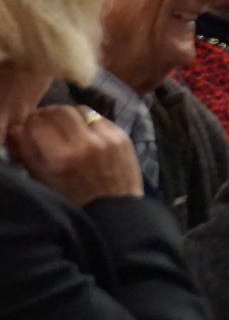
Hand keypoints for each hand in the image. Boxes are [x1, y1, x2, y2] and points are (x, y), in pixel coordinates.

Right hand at [6, 106, 142, 205]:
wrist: (114, 209)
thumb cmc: (72, 199)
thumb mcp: (43, 181)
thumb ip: (27, 153)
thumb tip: (15, 129)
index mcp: (59, 159)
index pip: (35, 125)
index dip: (26, 124)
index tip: (26, 128)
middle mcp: (83, 144)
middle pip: (58, 111)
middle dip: (46, 115)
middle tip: (43, 122)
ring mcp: (105, 138)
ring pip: (79, 110)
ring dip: (67, 115)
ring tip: (64, 125)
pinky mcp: (122, 136)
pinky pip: (99, 117)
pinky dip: (87, 121)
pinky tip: (83, 130)